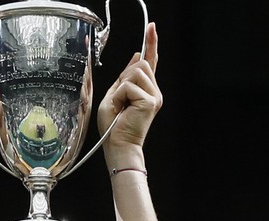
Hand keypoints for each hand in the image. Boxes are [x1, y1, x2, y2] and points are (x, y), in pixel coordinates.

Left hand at [98, 23, 160, 160]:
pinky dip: (119, 96)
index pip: (150, 62)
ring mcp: (154, 96)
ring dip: (121, 88)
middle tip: (120, 100)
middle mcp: (154, 92)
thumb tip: (136, 56)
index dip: (151, 43)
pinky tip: (122, 109)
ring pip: (135, 72)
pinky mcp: (150, 101)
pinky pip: (128, 85)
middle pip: (139, 64)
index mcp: (146, 90)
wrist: (118, 145)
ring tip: (121, 106)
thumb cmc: (114, 126)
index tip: (152, 28)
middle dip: (124, 77)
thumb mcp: (115, 94)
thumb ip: (125, 77)